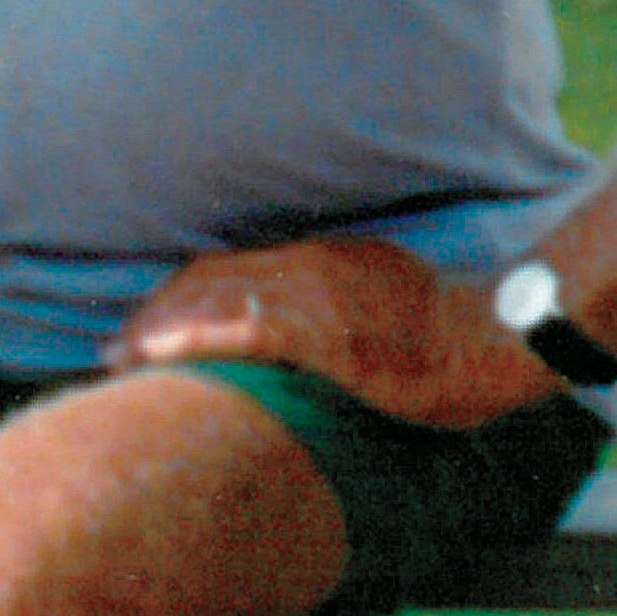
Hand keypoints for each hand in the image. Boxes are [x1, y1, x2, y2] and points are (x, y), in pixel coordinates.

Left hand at [105, 235, 564, 428]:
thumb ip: (332, 294)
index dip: (179, 296)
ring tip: (119, 355)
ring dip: (162, 327)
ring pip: (220, 301)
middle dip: (157, 314)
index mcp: (321, 260)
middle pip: (212, 281)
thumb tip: (293, 320)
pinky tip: (160, 349)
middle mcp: (311, 268)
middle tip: (112, 348)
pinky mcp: (332, 334)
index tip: (141, 323)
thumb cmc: (449, 324)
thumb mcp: (380, 290)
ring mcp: (319, 299)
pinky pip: (251, 330)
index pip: (232, 271)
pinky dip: (200, 336)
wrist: (504, 335)